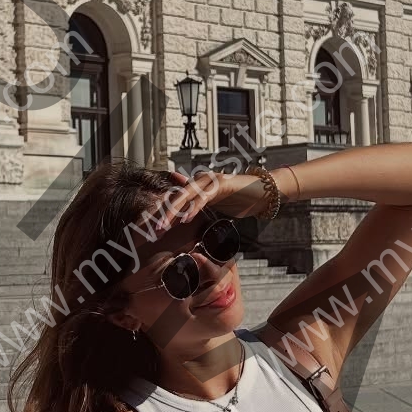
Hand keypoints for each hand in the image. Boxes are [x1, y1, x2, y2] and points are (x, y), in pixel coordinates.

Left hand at [147, 167, 271, 234]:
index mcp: (196, 187)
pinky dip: (194, 207)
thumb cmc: (240, 200)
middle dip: (161, 214)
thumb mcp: (215, 207)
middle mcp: (200, 181)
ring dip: (173, 212)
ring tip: (162, 226)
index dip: (160, 213)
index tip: (148, 229)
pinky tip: (185, 218)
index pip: (174, 200)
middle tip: (150, 230)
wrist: (263, 193)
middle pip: (175, 197)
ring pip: (185, 195)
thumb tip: (183, 217)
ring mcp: (210, 180)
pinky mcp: (221, 183)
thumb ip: (198, 208)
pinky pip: (204, 196)